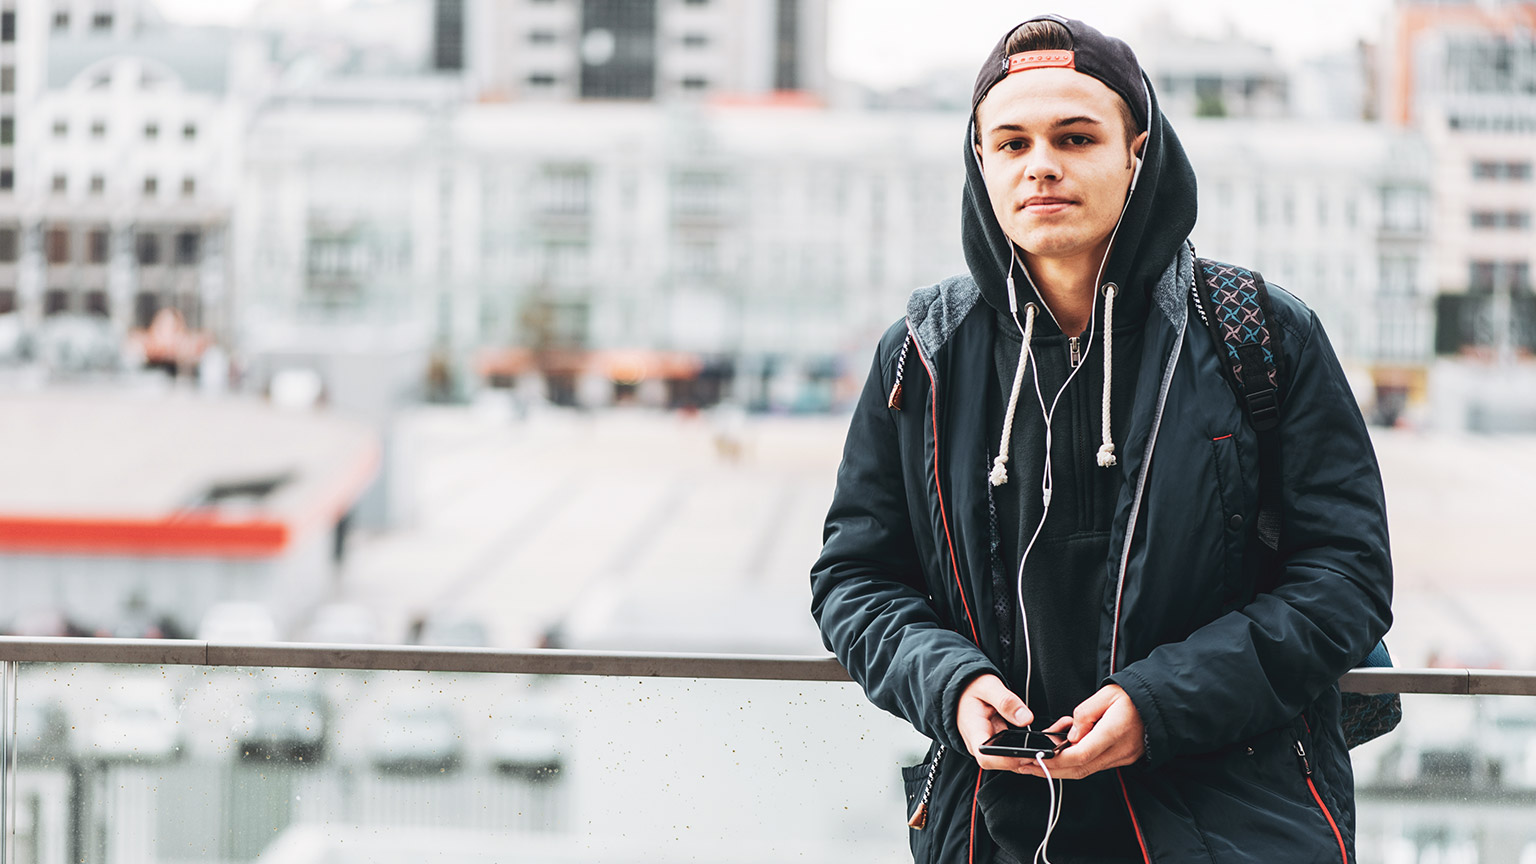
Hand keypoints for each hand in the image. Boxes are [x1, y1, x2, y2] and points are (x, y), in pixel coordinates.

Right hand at [956, 674, 1041, 772]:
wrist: (962, 691)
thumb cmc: (972, 688)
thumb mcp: (988, 687)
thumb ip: (1006, 701)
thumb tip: (1026, 719)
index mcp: (973, 731)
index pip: (986, 758)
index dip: (1008, 760)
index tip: (1028, 754)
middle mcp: (978, 744)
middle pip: (1001, 764)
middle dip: (1024, 761)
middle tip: (1045, 751)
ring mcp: (987, 746)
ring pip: (1008, 761)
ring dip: (1027, 758)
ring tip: (1046, 747)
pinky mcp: (995, 745)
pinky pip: (1011, 754)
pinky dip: (1025, 751)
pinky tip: (1039, 744)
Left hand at [1018, 684, 1144, 779]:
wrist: (1162, 703)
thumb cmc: (1134, 695)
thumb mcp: (1106, 694)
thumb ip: (1084, 714)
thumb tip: (1070, 734)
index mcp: (1114, 732)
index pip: (1081, 755)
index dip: (1056, 759)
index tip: (1036, 758)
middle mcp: (1119, 751)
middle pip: (1079, 769)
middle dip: (1050, 770)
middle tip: (1025, 766)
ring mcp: (1122, 758)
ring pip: (1086, 770)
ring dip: (1060, 769)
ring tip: (1035, 762)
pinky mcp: (1123, 758)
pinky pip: (1095, 765)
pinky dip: (1075, 762)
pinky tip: (1060, 753)